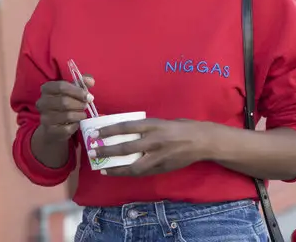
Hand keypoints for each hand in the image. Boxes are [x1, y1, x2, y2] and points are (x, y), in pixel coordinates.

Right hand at [36, 76, 94, 142]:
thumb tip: (91, 81)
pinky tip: (76, 122)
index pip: (61, 86)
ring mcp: (44, 117)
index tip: (88, 96)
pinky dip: (76, 125)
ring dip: (79, 114)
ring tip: (82, 114)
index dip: (77, 91)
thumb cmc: (64, 105)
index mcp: (46, 89)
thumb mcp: (72, 92)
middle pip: (64, 101)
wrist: (53, 128)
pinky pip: (68, 127)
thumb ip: (81, 84)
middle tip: (86, 105)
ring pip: (68, 115)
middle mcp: (42, 102)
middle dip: (79, 104)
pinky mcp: (50, 130)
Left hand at [91, 119, 211, 176]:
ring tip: (102, 169)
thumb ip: (146, 127)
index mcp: (153, 124)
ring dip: (115, 167)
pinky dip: (128, 173)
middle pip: (125, 147)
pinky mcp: (162, 168)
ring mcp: (158, 156)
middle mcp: (154, 140)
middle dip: (106, 150)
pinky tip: (118, 173)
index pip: (126, 126)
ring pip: (132, 165)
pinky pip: (142, 172)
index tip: (96, 133)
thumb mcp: (163, 121)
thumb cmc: (182, 127)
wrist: (202, 141)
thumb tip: (127, 130)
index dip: (109, 130)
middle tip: (92, 152)